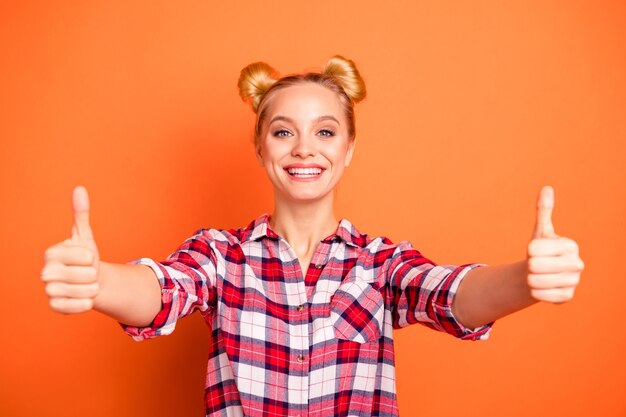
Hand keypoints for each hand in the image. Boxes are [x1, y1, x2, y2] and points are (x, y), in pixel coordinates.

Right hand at [41, 186, 99, 312]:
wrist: (89, 281)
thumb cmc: (85, 258)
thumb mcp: (84, 235)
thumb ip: (80, 213)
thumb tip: (79, 189)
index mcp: (51, 253)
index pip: (84, 256)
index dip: (91, 257)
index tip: (86, 258)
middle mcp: (45, 272)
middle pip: (83, 275)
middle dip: (92, 274)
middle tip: (87, 273)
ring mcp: (49, 290)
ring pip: (82, 291)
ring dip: (92, 288)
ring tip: (87, 284)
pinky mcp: (55, 306)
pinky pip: (75, 307)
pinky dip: (86, 303)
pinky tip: (85, 297)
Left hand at [527, 186, 583, 302]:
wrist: (543, 274)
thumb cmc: (542, 251)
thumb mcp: (541, 231)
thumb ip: (543, 211)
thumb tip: (547, 188)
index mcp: (570, 245)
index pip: (534, 248)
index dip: (530, 250)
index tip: (537, 251)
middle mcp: (577, 264)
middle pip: (534, 266)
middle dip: (529, 266)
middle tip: (537, 265)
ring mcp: (574, 282)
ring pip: (535, 281)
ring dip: (530, 279)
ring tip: (539, 275)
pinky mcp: (567, 297)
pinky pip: (539, 295)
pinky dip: (534, 292)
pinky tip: (542, 287)